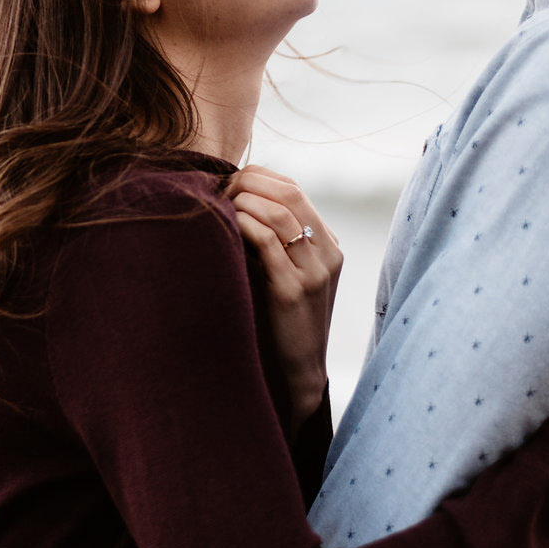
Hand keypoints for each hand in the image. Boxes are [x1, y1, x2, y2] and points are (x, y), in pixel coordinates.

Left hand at [229, 165, 342, 429]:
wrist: (299, 370)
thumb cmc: (281, 318)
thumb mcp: (285, 271)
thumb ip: (272, 239)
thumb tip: (231, 200)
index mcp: (328, 243)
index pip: (295, 188)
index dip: (259, 177)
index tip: (229, 182)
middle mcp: (328, 252)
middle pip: (290, 192)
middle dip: (249, 182)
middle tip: (220, 191)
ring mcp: (315, 271)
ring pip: (280, 212)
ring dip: (243, 201)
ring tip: (220, 208)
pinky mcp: (294, 290)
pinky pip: (268, 241)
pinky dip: (244, 224)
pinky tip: (227, 227)